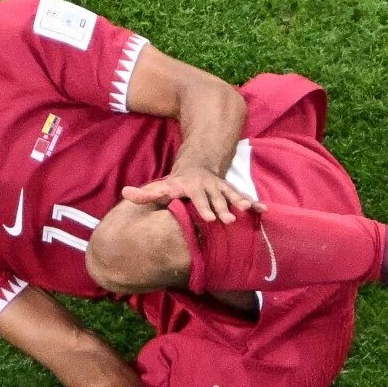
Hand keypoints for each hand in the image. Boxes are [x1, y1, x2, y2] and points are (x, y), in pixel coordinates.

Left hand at [122, 165, 265, 223]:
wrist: (198, 166)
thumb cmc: (176, 184)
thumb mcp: (160, 187)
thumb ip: (144, 194)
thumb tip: (125, 193)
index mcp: (189, 187)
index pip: (194, 197)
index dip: (200, 206)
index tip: (206, 217)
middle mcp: (206, 186)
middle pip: (214, 198)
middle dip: (221, 208)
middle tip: (227, 220)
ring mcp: (220, 188)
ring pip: (230, 195)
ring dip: (239, 203)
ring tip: (247, 211)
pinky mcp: (230, 191)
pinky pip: (243, 197)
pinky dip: (253, 203)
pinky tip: (263, 211)